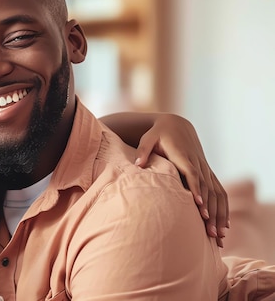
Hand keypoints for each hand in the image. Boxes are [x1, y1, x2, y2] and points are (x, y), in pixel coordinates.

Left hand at [134, 113, 228, 247]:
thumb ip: (143, 151)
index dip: (196, 188)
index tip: (198, 204)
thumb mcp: (148, 138)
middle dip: (210, 209)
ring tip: (218, 235)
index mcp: (184, 156)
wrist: (175, 125)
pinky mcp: (207, 173)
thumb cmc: (158, 134)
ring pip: (217, 193)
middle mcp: (198, 163)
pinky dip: (223, 208)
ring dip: (219, 213)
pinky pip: (219, 192)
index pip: (192, 174)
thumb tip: (137, 164)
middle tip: (210, 230)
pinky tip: (223, 225)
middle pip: (207, 188)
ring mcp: (205, 169)